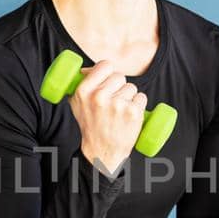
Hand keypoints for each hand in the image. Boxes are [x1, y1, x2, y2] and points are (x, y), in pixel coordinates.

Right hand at [69, 59, 146, 178]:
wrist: (102, 152)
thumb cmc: (90, 127)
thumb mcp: (77, 105)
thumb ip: (80, 85)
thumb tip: (87, 69)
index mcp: (84, 91)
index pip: (105, 65)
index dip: (109, 72)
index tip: (109, 79)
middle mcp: (99, 96)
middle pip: (120, 76)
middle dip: (120, 86)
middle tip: (114, 102)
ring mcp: (117, 104)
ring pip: (132, 87)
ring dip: (129, 97)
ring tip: (120, 112)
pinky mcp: (132, 112)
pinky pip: (142, 98)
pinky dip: (139, 105)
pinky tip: (130, 116)